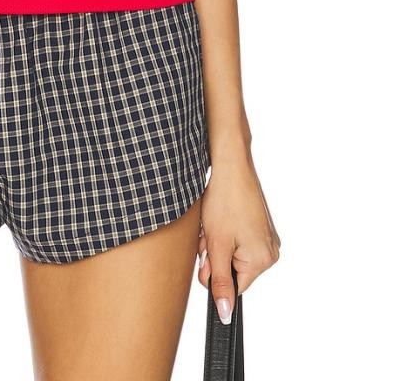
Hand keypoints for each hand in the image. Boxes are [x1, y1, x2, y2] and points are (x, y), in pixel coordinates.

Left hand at [196, 147, 280, 322]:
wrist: (231, 165)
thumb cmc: (225, 200)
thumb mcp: (217, 245)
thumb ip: (219, 281)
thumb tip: (225, 313)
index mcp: (263, 260)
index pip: (234, 286)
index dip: (214, 272)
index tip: (207, 253)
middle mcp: (270, 251)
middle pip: (232, 269)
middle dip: (214, 255)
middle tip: (209, 233)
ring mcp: (267, 237)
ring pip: (232, 253)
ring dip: (217, 242)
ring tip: (214, 222)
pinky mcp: (260, 225)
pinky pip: (238, 240)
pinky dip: (224, 233)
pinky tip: (220, 216)